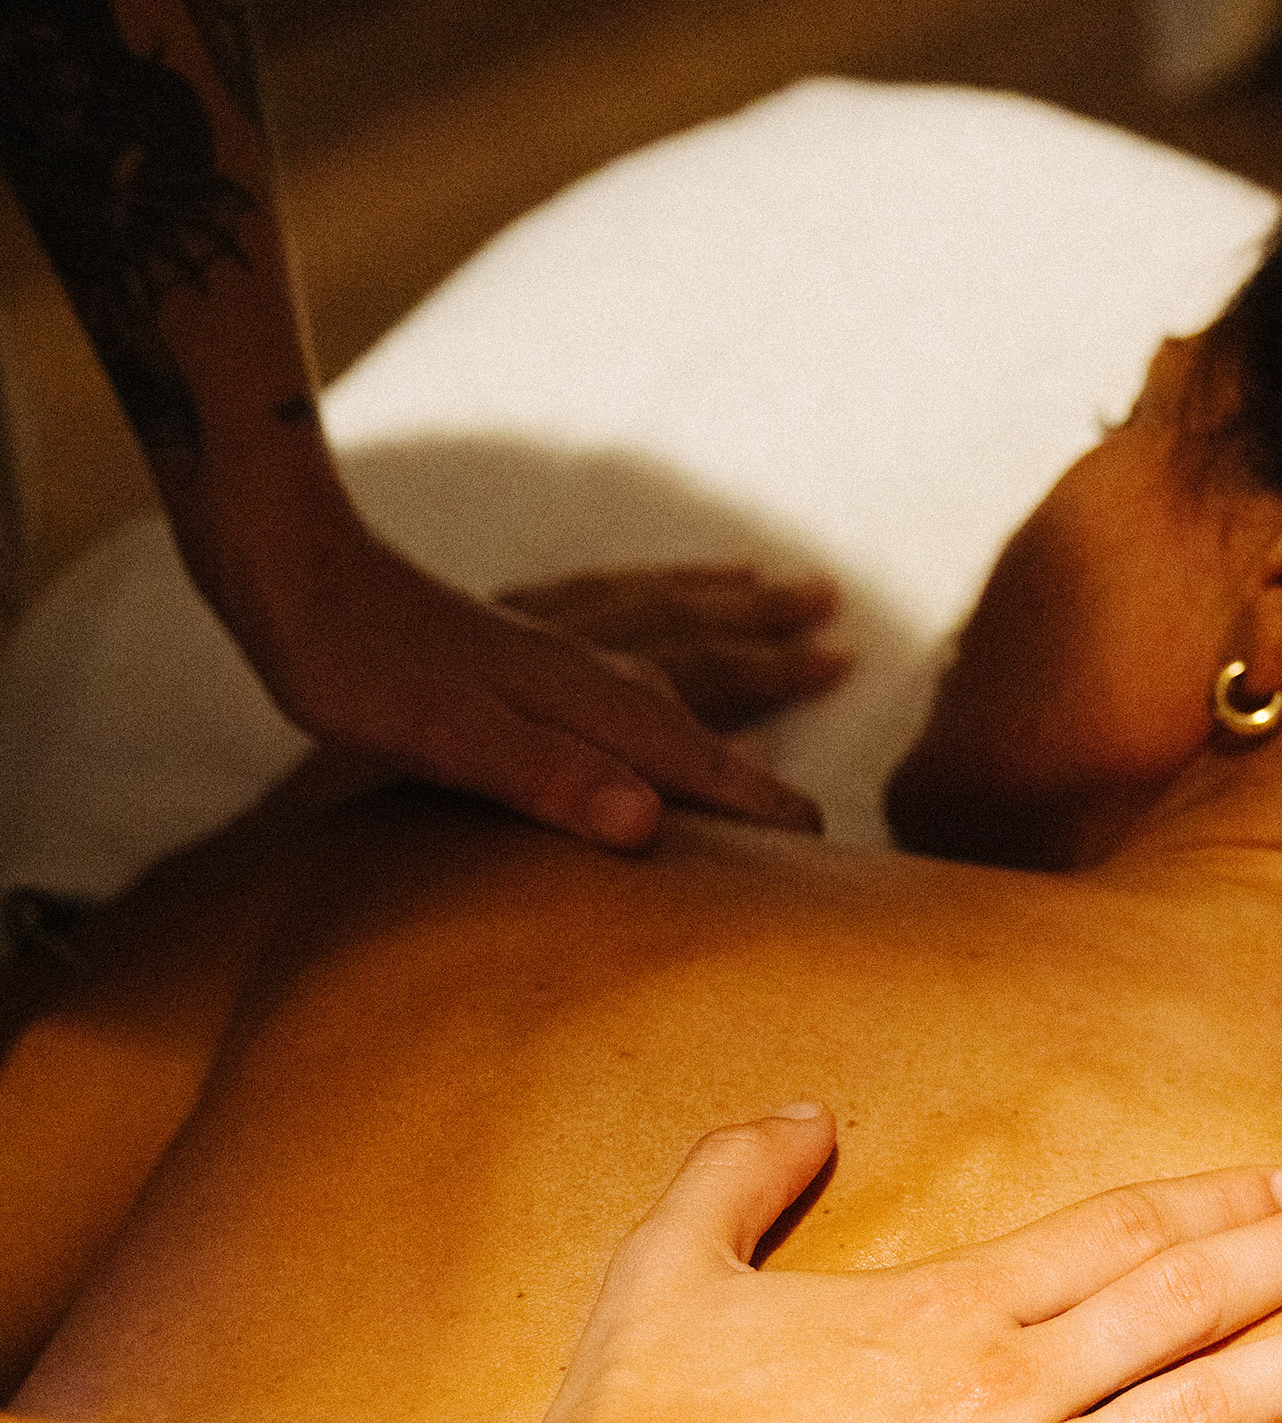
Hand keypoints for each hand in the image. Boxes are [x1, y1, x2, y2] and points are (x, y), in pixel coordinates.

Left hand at [214, 501, 846, 846]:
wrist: (289, 572)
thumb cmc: (360, 669)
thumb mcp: (448, 741)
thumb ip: (549, 779)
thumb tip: (646, 821)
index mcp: (592, 706)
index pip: (706, 763)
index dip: (766, 809)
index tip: (827, 850)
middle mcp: (591, 665)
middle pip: (709, 675)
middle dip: (780, 671)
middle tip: (850, 664)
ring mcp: (554, 640)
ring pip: (671, 631)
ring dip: (735, 620)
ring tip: (790, 598)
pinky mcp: (511, 630)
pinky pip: (621, 612)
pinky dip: (664, 605)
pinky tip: (651, 616)